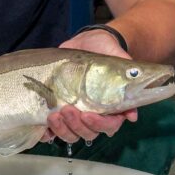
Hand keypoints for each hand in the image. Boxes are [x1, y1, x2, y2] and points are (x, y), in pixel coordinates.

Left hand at [42, 29, 136, 143]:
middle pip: (88, 133)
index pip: (109, 126)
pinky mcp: (59, 109)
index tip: (87, 115)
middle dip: (76, 125)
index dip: (98, 125)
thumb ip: (127, 82)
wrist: (88, 40)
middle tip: (67, 109)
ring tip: (53, 115)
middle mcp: (93, 114)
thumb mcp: (119, 61)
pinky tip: (44, 126)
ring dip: (62, 129)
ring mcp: (75, 113)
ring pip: (71, 134)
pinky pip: (53, 130)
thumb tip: (131, 116)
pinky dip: (48, 132)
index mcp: (111, 108)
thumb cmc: (107, 52)